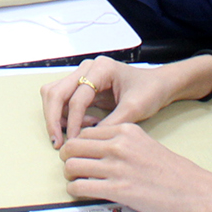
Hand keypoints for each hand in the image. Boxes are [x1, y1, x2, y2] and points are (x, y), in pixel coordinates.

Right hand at [41, 56, 184, 146]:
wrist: (159, 86)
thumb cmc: (150, 92)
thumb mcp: (134, 109)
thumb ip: (112, 123)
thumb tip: (88, 141)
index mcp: (101, 69)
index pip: (76, 97)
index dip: (72, 122)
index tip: (73, 142)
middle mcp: (87, 68)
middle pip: (55, 92)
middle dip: (52, 119)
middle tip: (57, 143)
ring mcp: (82, 75)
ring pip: (54, 95)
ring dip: (56, 117)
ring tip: (74, 135)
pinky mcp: (82, 86)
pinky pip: (63, 100)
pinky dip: (66, 116)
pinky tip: (84, 127)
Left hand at [59, 122, 211, 211]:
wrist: (195, 191)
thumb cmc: (173, 171)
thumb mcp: (146, 143)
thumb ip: (121, 142)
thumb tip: (96, 149)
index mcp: (126, 130)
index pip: (85, 132)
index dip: (77, 144)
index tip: (79, 154)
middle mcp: (118, 145)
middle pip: (73, 146)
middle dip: (68, 158)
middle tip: (73, 167)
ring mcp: (117, 167)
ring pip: (72, 166)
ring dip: (69, 175)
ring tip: (76, 181)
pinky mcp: (118, 190)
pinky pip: (80, 187)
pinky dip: (75, 191)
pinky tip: (82, 193)